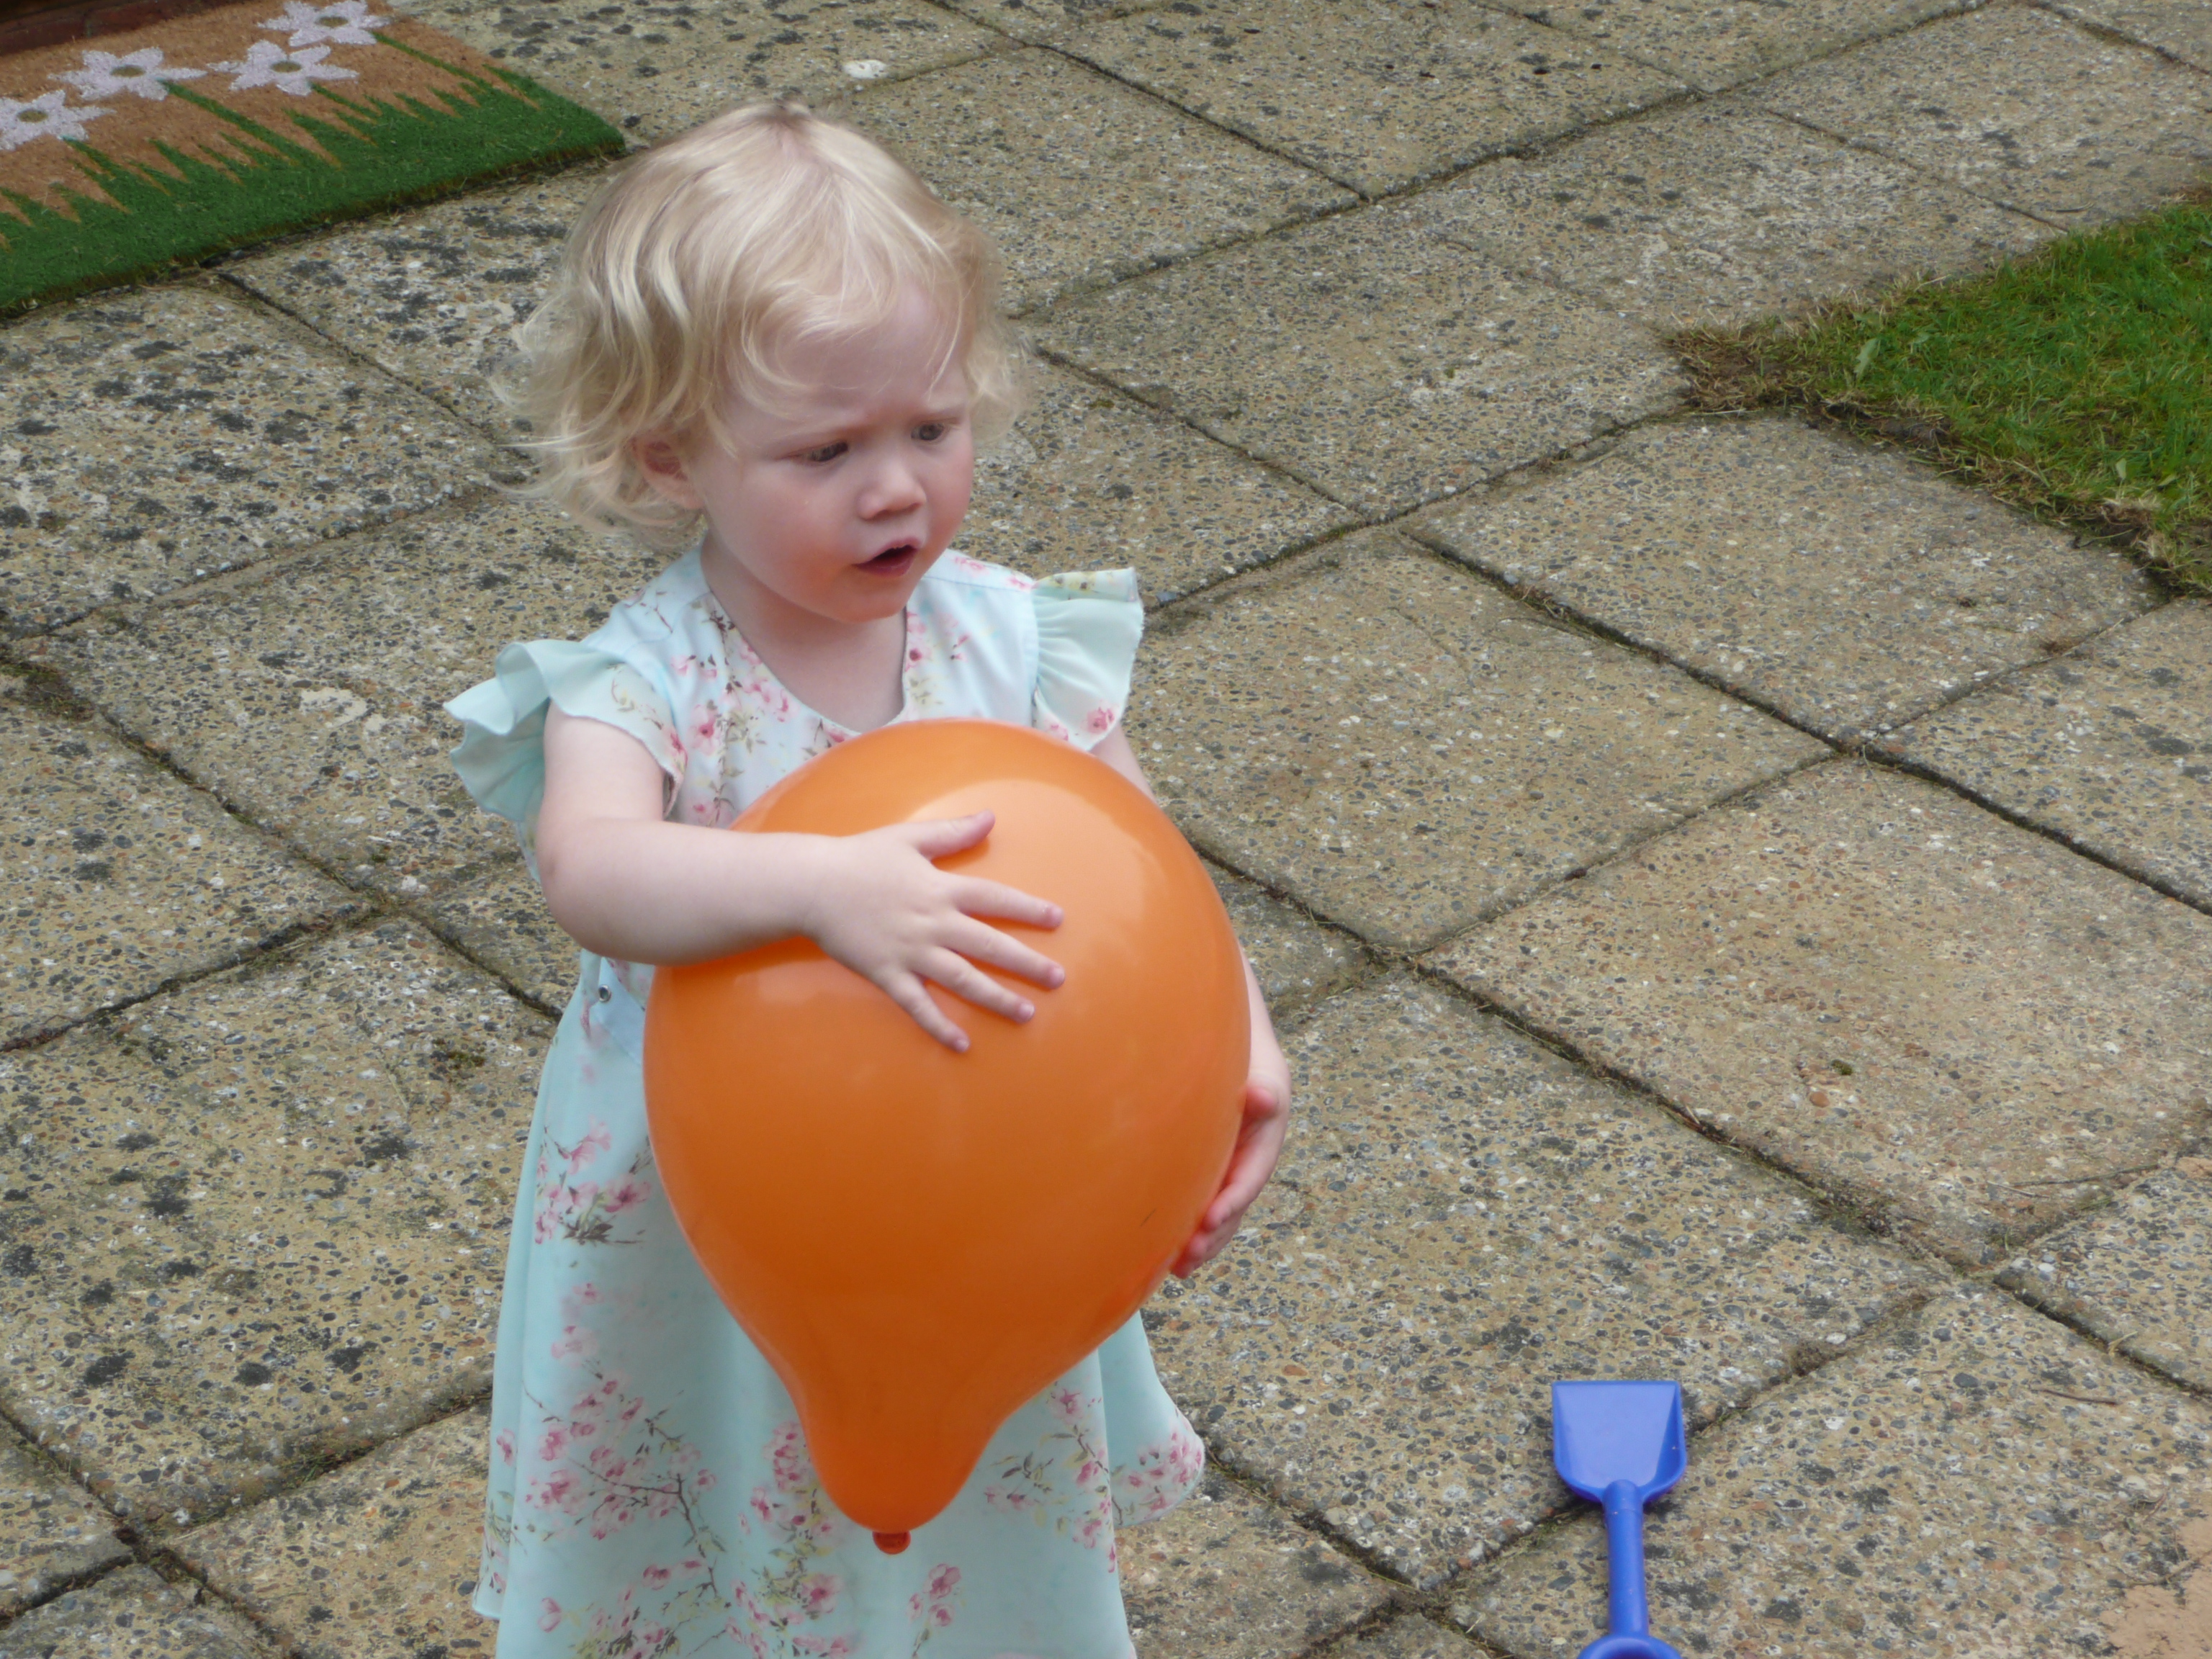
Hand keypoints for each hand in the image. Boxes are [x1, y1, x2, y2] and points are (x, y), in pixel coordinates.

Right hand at [803, 811, 1063, 1050]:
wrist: (813, 887)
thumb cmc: (861, 858)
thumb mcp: (909, 838)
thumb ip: (953, 833)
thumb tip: (991, 817)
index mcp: (941, 888)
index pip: (996, 900)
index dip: (1029, 910)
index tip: (1058, 920)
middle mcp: (933, 924)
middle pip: (990, 945)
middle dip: (1027, 963)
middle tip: (1057, 978)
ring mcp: (912, 953)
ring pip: (964, 980)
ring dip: (997, 999)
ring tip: (1027, 1013)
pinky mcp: (888, 975)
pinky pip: (919, 1006)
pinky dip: (940, 1027)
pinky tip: (963, 1044)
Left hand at [1172, 1063, 1290, 1277]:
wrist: (1239, 1064)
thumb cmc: (1248, 1068)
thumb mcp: (1260, 1076)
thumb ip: (1261, 1092)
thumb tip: (1261, 1096)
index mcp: (1262, 1148)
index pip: (1247, 1180)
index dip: (1231, 1202)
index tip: (1211, 1220)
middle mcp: (1246, 1169)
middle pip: (1232, 1209)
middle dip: (1212, 1236)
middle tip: (1188, 1257)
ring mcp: (1227, 1176)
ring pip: (1216, 1217)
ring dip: (1200, 1244)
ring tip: (1178, 1268)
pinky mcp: (1208, 1178)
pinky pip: (1200, 1208)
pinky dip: (1187, 1232)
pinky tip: (1167, 1257)